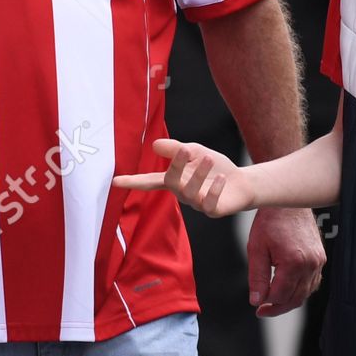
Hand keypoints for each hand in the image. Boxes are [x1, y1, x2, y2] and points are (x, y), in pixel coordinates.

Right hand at [112, 138, 255, 216]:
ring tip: (208, 158)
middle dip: (176, 166)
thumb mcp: (195, 152)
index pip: (150, 181)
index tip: (115, 181)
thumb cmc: (214, 166)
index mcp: (174, 180)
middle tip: (184, 149)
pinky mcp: (212, 210)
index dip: (133, 181)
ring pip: (190, 192)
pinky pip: (209, 203)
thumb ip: (176, 149)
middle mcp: (182, 193)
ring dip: (199, 174)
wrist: (241, 182)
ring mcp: (196, 203)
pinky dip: (213, 190)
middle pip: (172, 182)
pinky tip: (220, 179)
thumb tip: (155, 145)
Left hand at [246, 206, 324, 317]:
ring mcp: (318, 261)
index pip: (280, 295)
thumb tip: (257, 300)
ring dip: (289, 300)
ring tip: (273, 301)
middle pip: (295, 298)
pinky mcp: (321, 258)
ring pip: (305, 293)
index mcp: (294, 262)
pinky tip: (287, 289)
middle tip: (263, 310)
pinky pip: (312, 282)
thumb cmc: (271, 222)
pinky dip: (300, 290)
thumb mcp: (256, 249)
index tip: (257, 306)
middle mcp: (310, 263)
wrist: (289, 203)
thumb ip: (257, 277)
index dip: (267, 304)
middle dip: (278, 307)